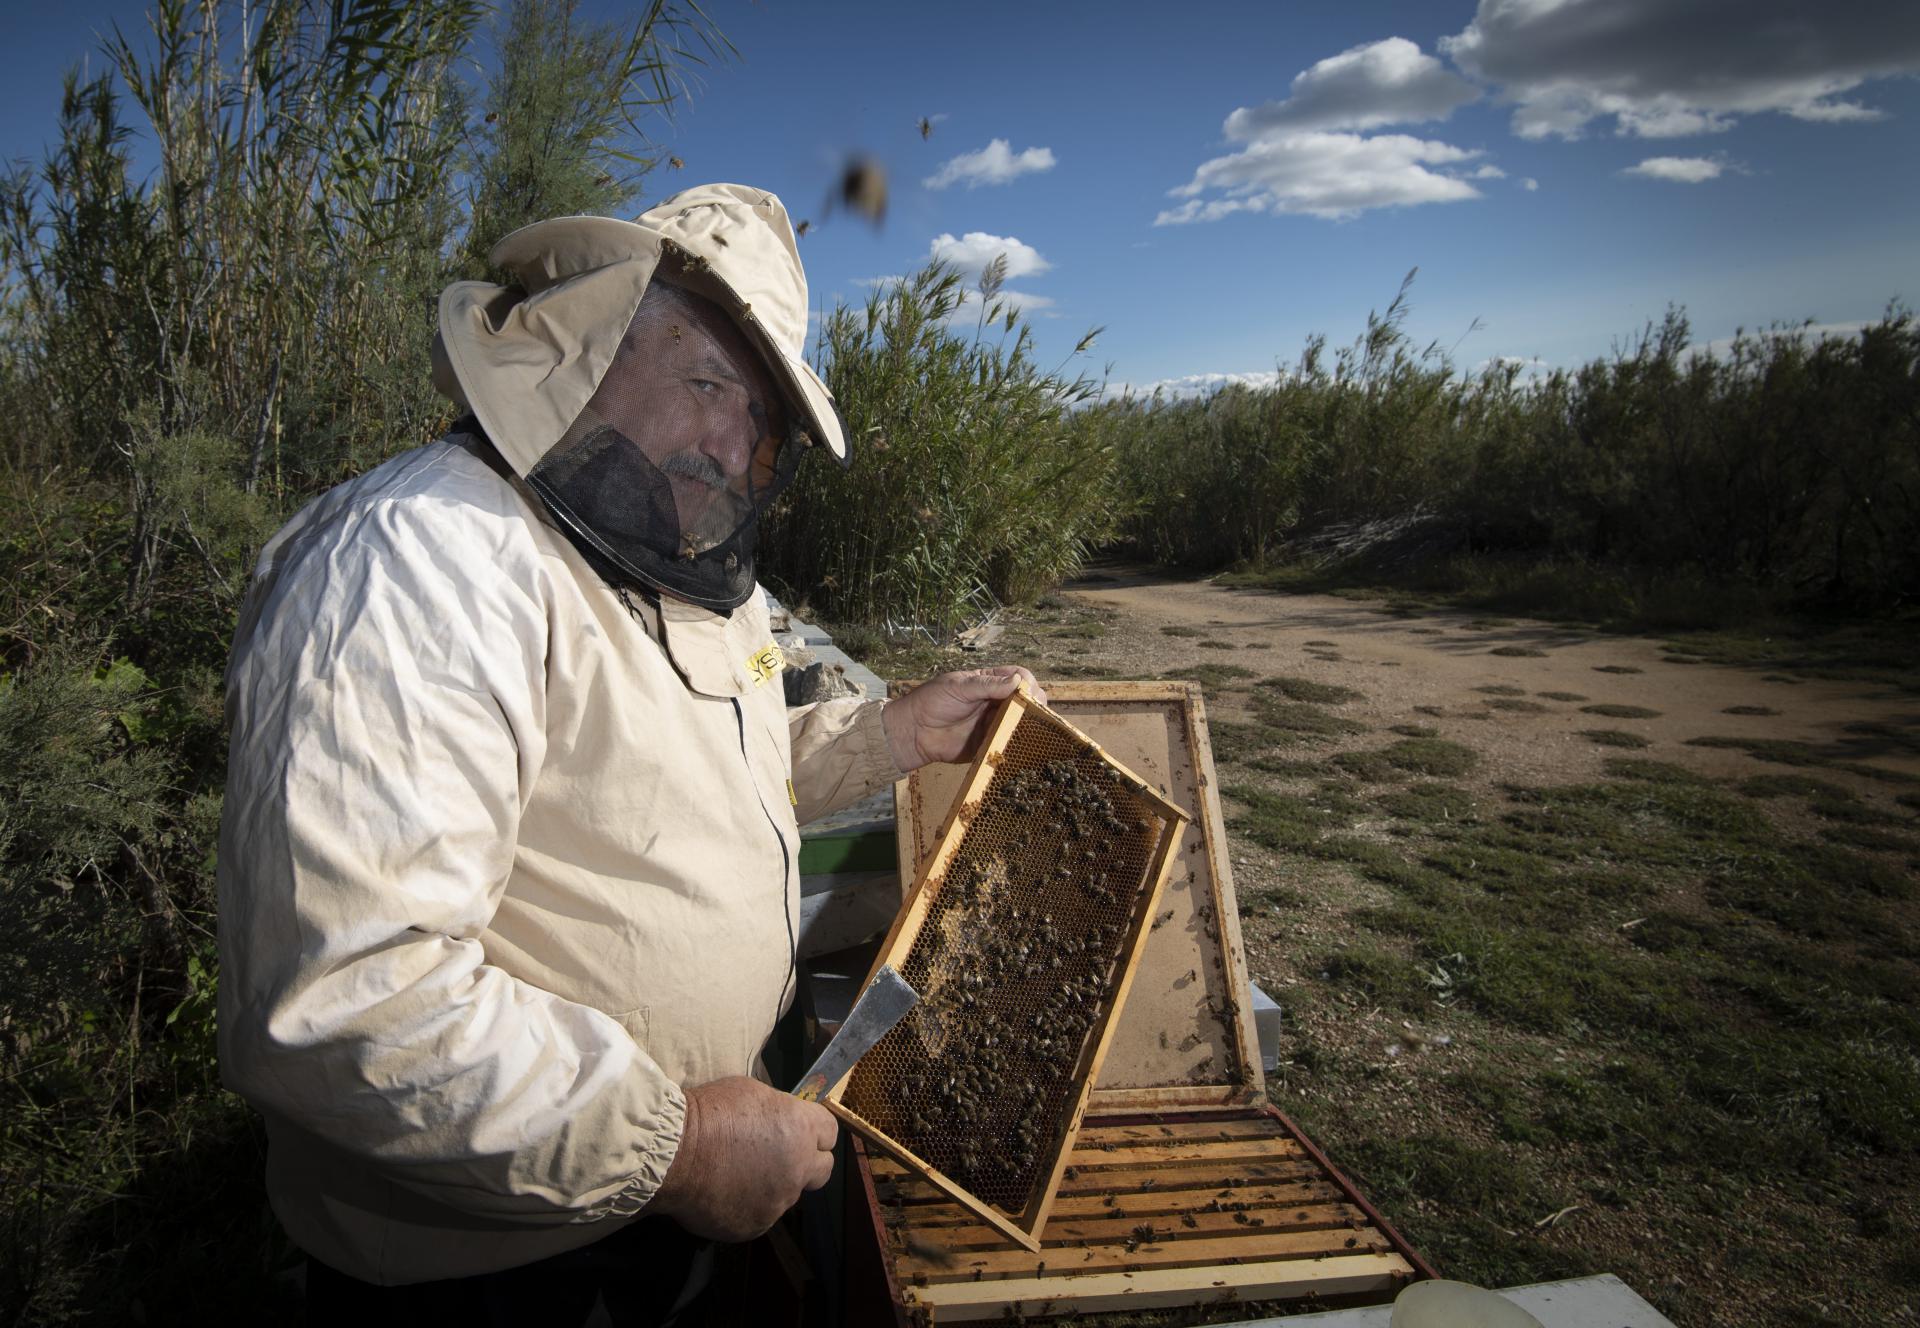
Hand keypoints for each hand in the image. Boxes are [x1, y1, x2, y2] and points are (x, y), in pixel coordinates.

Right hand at [646, 1076, 837, 1241]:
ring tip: (737, 1174)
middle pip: (823, 1170)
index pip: (830, 1131)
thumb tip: (783, 1122)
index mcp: (801, 1129)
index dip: (815, 1130)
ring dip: (773, 1185)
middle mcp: (798, 1168)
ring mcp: (778, 1201)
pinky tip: (724, 1192)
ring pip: (787, 1194)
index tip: (799, 1130)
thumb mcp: (752, 1093)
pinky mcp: (756, 1224)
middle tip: (779, 1156)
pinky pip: (760, 1215)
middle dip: (807, 1162)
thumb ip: (779, 1112)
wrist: (673, 1153)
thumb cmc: (708, 1113)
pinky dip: (748, 1205)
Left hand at [881, 666, 1046, 771]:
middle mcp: (996, 702)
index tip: (1028, 692)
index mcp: (989, 682)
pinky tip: (1022, 744)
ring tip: (1031, 729)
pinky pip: (1009, 743)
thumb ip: (987, 685)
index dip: (1028, 683)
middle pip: (1025, 700)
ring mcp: (994, 723)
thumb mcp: (959, 687)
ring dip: (1029, 725)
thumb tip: (1017, 682)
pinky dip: (1017, 743)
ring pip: (1021, 722)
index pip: (1019, 677)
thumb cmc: (932, 702)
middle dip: (1034, 705)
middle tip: (1033, 712)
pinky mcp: (990, 744)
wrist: (914, 732)